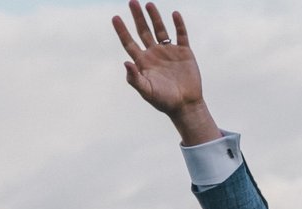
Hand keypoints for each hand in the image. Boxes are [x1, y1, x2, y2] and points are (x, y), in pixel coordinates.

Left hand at [112, 2, 220, 144]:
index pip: (129, 43)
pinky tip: (174, 14)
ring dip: (155, 17)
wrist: (185, 105)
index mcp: (143, 62)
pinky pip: (181, 34)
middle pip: (143, 31)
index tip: (115, 17)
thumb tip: (125, 62)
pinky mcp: (184, 52)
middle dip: (137, 17)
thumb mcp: (147, 91)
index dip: (122, 31)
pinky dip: (178, 24)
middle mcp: (154, 54)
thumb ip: (135, 78)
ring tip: (149, 4)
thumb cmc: (164, 101)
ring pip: (160, 29)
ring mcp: (169, 51)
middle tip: (132, 1)